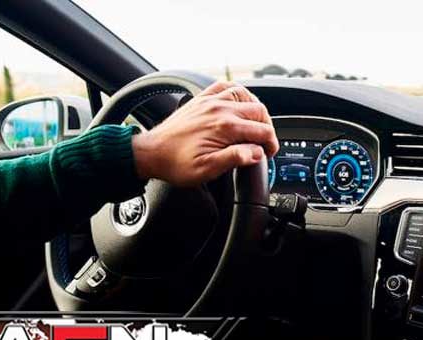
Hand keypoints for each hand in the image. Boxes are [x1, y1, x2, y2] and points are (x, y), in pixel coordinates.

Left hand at [131, 81, 278, 186]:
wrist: (151, 153)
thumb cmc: (176, 164)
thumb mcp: (207, 170)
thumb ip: (235, 158)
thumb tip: (257, 153)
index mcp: (224, 128)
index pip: (262, 131)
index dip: (271, 144)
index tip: (268, 154)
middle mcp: (220, 109)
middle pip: (259, 111)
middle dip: (267, 128)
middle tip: (265, 143)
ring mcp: (211, 101)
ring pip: (246, 96)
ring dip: (256, 110)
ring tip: (257, 125)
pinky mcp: (202, 99)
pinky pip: (226, 86)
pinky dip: (238, 92)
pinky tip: (240, 103)